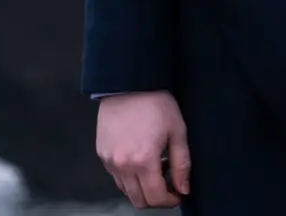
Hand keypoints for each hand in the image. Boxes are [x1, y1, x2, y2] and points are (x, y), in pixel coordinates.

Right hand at [95, 91, 189, 207]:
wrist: (129, 84)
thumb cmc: (156, 104)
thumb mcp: (178, 131)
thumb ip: (182, 164)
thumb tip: (184, 189)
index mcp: (143, 160)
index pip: (156, 197)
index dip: (171, 201)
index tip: (180, 195)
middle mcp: (122, 165)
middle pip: (139, 200)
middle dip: (157, 199)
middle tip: (170, 186)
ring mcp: (109, 161)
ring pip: (126, 191)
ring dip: (143, 188)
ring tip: (158, 169)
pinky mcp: (101, 155)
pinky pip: (117, 177)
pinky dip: (130, 178)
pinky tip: (142, 161)